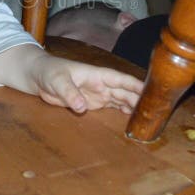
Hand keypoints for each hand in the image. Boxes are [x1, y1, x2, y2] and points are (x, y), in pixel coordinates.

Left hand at [0, 44, 142, 113]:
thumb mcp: (57, 81)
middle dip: (141, 100)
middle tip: (157, 112)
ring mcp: (98, 94)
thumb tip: (82, 107)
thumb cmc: (48, 72)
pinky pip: (112, 108)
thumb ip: (69, 93)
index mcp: (97, 74)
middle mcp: (102, 84)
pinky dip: (123, 113)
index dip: (137, 86)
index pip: (121, 80)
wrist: (37, 77)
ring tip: (149, 119)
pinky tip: (133, 121)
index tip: (153, 92)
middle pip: (126, 92)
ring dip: (134, 108)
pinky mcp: (92, 103)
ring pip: (121, 100)